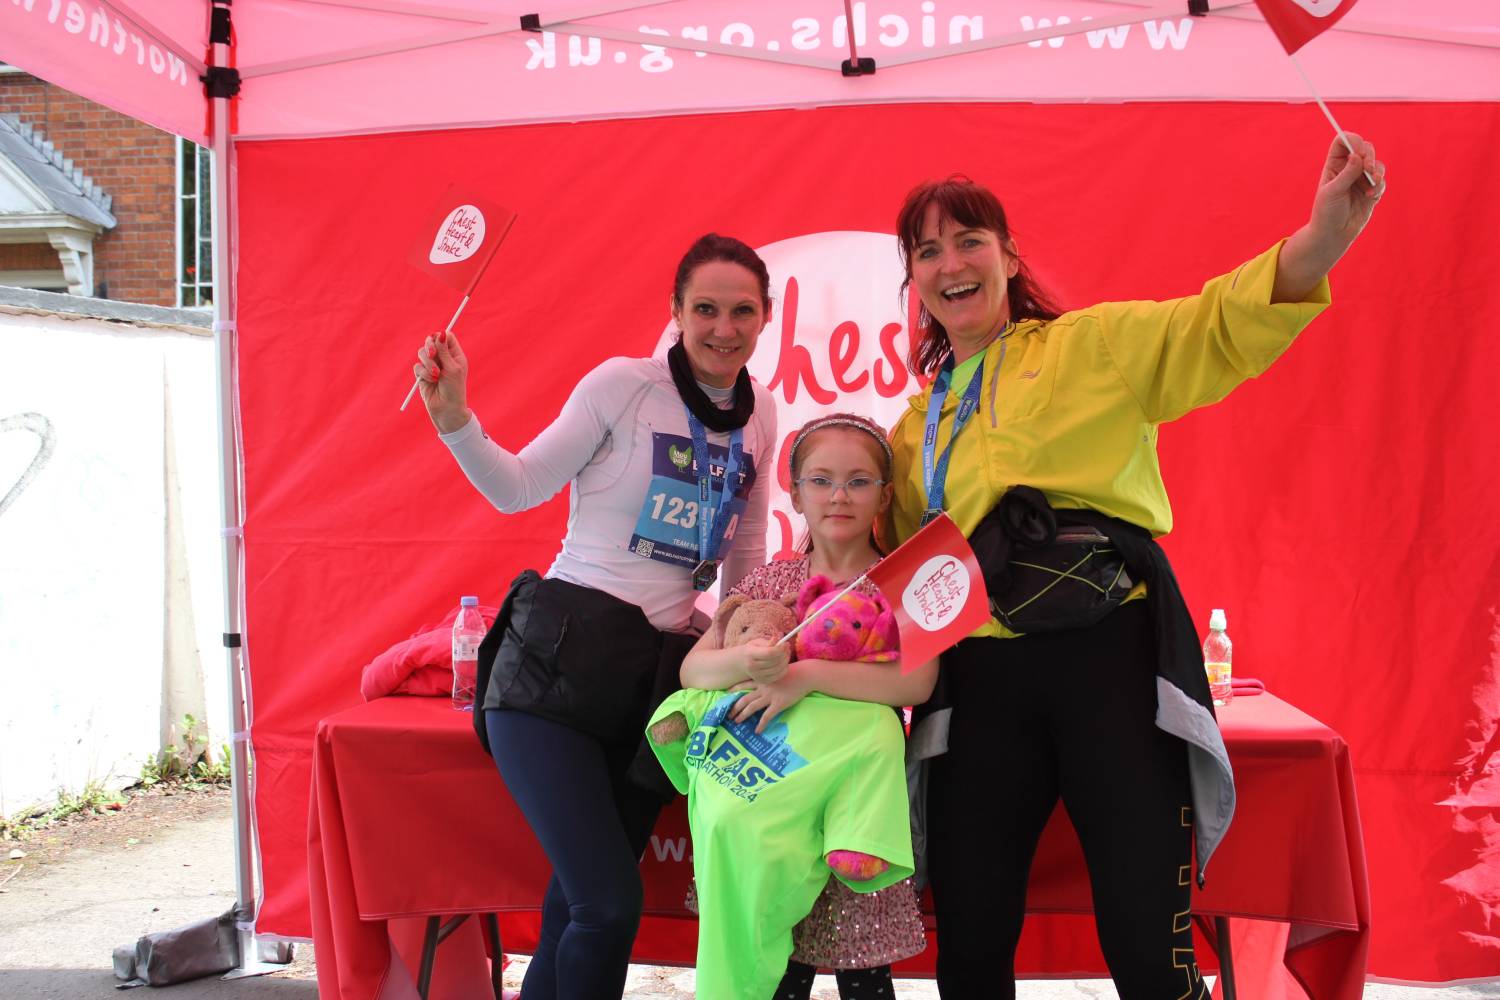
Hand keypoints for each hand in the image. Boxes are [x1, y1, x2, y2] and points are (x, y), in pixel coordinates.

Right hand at [412, 330, 471, 432]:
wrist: (447, 408)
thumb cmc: (454, 388)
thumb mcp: (452, 368)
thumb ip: (444, 351)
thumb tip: (440, 333)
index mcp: (454, 355)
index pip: (446, 337)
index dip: (440, 336)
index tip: (438, 341)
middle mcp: (443, 358)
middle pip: (431, 341)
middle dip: (430, 347)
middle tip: (433, 355)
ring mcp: (431, 365)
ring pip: (422, 353)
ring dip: (428, 363)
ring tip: (436, 375)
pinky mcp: (422, 374)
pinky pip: (417, 366)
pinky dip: (424, 373)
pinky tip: (431, 381)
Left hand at [730, 666, 812, 733]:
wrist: (805, 674)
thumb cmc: (793, 671)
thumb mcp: (776, 670)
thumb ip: (768, 675)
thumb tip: (763, 679)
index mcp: (762, 678)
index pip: (744, 684)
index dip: (734, 690)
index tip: (726, 694)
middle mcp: (763, 688)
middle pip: (744, 698)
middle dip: (735, 707)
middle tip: (728, 714)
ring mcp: (770, 696)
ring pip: (751, 707)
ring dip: (742, 716)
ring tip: (736, 722)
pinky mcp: (779, 704)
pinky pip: (767, 717)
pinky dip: (761, 725)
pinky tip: (757, 731)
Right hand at [739, 638, 790, 684]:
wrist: (743, 663)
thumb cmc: (753, 649)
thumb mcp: (758, 642)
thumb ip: (768, 642)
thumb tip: (780, 640)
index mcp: (750, 654)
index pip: (769, 653)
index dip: (780, 648)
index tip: (785, 643)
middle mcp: (752, 667)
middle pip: (775, 661)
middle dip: (784, 653)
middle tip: (787, 647)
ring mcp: (757, 676)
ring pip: (778, 668)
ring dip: (786, 660)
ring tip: (786, 653)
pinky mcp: (763, 681)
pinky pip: (779, 675)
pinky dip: (784, 668)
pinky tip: (783, 662)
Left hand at [1306, 132, 1386, 253]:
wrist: (1333, 234)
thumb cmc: (1326, 212)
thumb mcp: (1333, 191)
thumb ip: (1347, 173)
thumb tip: (1357, 155)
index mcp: (1334, 164)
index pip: (1343, 141)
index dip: (1352, 140)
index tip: (1358, 150)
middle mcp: (1349, 168)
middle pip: (1365, 148)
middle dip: (1369, 156)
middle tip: (1367, 168)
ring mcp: (1361, 178)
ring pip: (1376, 163)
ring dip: (1376, 171)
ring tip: (1371, 183)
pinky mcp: (1372, 189)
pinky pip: (1382, 180)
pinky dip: (1379, 185)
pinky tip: (1370, 195)